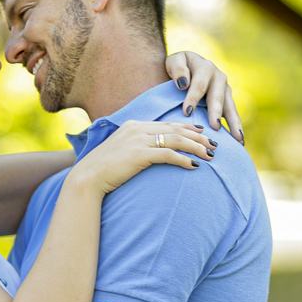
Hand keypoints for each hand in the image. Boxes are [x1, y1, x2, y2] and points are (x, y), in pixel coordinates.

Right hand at [70, 121, 215, 195]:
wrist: (87, 178)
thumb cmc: (103, 170)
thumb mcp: (121, 152)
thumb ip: (136, 147)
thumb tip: (151, 153)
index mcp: (133, 125)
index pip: (166, 124)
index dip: (187, 128)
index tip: (202, 133)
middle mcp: (137, 128)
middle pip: (175, 129)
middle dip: (198, 137)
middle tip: (214, 144)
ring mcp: (138, 140)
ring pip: (176, 140)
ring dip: (196, 147)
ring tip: (211, 155)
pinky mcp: (139, 154)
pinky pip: (168, 154)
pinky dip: (184, 159)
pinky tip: (194, 166)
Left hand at [164, 51, 243, 144]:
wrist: (189, 66)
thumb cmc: (179, 66)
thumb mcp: (174, 61)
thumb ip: (177, 69)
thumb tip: (183, 83)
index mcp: (205, 67)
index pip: (199, 85)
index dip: (193, 98)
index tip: (187, 112)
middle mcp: (219, 78)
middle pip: (217, 97)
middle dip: (216, 112)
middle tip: (215, 127)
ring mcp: (225, 89)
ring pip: (230, 107)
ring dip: (234, 123)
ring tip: (238, 138)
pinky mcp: (227, 100)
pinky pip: (232, 114)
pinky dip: (236, 127)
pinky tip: (239, 141)